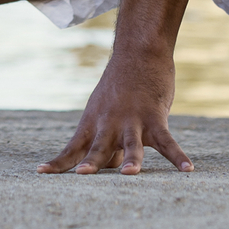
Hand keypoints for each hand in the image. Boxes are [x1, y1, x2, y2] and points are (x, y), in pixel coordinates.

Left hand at [39, 47, 191, 175]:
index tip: (40, 173)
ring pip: (131, 143)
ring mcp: (132, 120)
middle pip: (98, 147)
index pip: (72, 147)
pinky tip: (188, 170)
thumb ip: (103, 140)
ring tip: (129, 174)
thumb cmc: (119, 89)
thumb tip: (102, 167)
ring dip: (131, 159)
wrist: (138, 53)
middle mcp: (109, 123)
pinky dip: (178, 156)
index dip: (58, 162)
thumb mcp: (103, 112)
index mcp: (92, 124)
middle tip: (82, 176)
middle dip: (91, 163)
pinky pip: (167, 141)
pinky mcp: (154, 117)